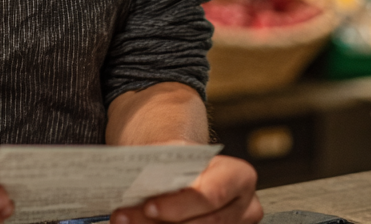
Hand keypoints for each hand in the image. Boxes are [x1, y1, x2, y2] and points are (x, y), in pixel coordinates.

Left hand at [110, 156, 260, 223]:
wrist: (195, 172)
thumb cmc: (186, 162)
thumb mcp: (179, 153)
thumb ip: (163, 162)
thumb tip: (136, 176)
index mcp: (239, 176)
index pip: (210, 195)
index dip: (178, 205)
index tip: (148, 206)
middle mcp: (245, 208)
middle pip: (203, 223)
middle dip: (161, 223)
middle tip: (125, 218)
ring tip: (125, 221)